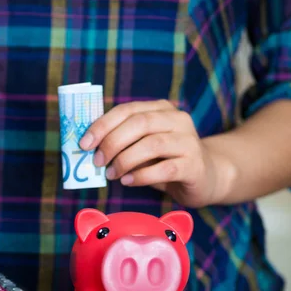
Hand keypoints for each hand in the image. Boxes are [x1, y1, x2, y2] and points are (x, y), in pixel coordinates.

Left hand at [79, 99, 233, 207]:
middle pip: (140, 123)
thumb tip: (90, 149)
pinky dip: (141, 176)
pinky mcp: (195, 165)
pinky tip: (128, 182)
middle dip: (112, 142)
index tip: (84, 143)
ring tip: (112, 174)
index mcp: (161, 109)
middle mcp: (177, 119)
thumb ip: (122, 142)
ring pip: (153, 144)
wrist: (206, 177)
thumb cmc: (166, 160)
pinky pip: (165, 168)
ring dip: (125, 160)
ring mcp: (189, 141)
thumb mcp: (143, 146)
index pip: (127, 109)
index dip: (102, 125)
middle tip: (97, 161)